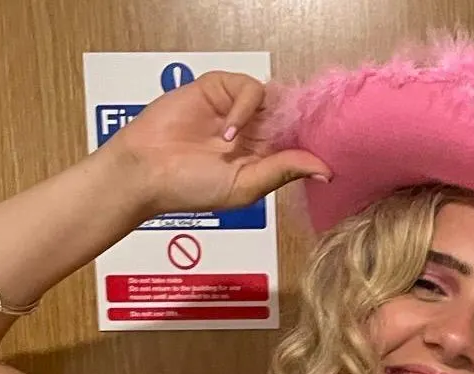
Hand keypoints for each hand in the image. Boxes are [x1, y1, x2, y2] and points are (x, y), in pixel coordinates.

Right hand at [104, 71, 330, 213]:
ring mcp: (237, 108)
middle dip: (296, 122)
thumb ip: (284, 171)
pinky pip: (248, 87)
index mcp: (264, 156)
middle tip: (291, 134)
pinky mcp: (218, 88)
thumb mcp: (245, 186)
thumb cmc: (189, 187)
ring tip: (240, 142)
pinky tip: (229, 130)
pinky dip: (245, 105)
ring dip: (267, 116)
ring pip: (273, 97)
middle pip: (291, 114)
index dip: (311, 139)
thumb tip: (327, 172)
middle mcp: (254, 131)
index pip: (299, 140)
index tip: (322, 145)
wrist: (145, 170)